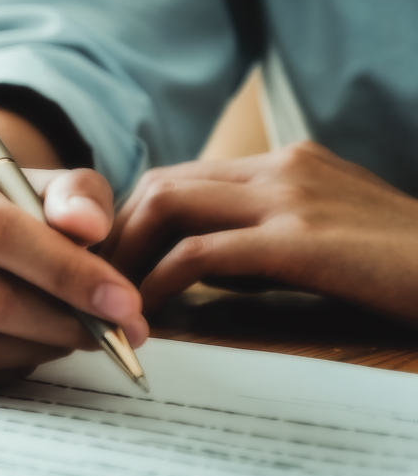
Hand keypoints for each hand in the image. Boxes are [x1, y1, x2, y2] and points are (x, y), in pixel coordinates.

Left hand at [106, 141, 417, 321]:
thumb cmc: (406, 272)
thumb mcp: (329, 242)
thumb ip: (265, 244)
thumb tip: (197, 268)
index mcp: (290, 163)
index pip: (184, 176)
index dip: (134, 218)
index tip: (108, 261)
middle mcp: (283, 168)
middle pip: (162, 184)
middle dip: (114, 233)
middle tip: (90, 282)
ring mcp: (291, 198)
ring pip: (167, 206)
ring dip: (124, 253)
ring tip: (104, 298)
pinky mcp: (300, 240)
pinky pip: (199, 255)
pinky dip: (159, 282)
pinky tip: (144, 313)